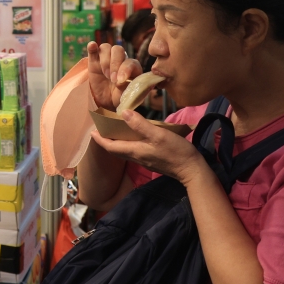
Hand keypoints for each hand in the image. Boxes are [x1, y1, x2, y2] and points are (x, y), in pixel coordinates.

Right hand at [87, 41, 143, 110]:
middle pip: (118, 50)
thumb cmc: (119, 97)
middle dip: (115, 64)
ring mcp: (106, 58)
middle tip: (111, 78)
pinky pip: (93, 49)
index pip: (131, 62)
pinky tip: (92, 46)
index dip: (125, 69)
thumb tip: (149, 85)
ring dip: (105, 60)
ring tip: (104, 74)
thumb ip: (134, 89)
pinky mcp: (94, 60)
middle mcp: (120, 59)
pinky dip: (92, 46)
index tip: (120, 81)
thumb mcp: (127, 96)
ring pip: (107, 48)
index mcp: (132, 67)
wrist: (104, 100)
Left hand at [90, 109, 210, 186]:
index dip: (100, 139)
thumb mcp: (158, 135)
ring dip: (116, 142)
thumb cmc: (176, 151)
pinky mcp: (151, 160)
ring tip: (114, 131)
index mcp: (134, 151)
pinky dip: (127, 143)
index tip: (92, 131)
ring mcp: (144, 160)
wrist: (191, 170)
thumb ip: (140, 124)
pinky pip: (133, 151)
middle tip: (101, 129)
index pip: (110, 146)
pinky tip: (133, 136)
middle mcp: (136, 157)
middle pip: (115, 150)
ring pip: (124, 151)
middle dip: (106, 140)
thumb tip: (123, 113)